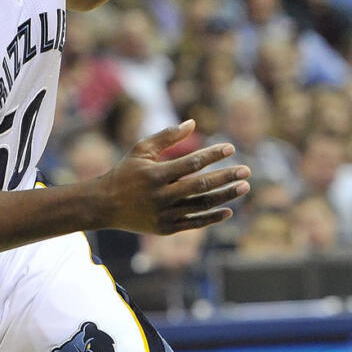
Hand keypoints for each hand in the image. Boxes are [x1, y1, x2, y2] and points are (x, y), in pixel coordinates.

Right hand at [93, 120, 249, 234]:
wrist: (105, 205)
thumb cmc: (125, 172)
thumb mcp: (141, 150)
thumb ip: (167, 137)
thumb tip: (193, 123)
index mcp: (155, 174)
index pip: (191, 163)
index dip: (212, 155)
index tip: (230, 148)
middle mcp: (161, 196)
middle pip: (201, 186)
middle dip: (226, 177)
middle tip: (246, 171)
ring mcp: (164, 215)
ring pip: (202, 205)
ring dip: (225, 197)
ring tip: (243, 187)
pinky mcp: (166, 228)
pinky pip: (195, 223)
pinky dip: (212, 217)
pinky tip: (228, 210)